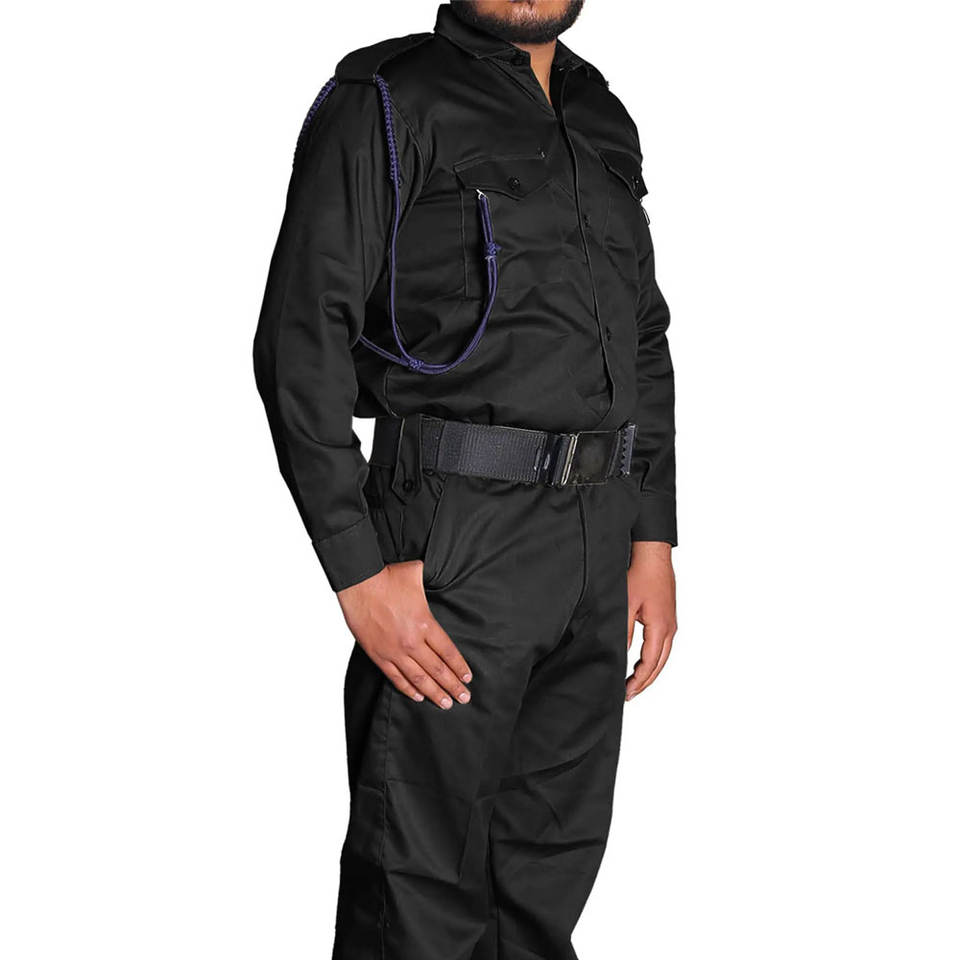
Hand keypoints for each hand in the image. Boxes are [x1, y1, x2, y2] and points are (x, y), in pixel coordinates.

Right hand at [336, 561, 471, 709]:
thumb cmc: (387, 577)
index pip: (448, 652)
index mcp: (425, 624)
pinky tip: (418, 697)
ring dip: (434, 693)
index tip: (467, 679)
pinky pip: (396, 677)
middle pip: (437, 670)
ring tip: (446, 703)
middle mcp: (412, 642)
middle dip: (452, 686)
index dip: (459, 667)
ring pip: (419, 679)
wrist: (359, 583)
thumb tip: (441, 573)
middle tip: (464, 698)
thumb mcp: (417, 575)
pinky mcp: (378, 655)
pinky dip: (408, 689)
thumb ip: (432, 581)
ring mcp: (394, 651)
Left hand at [625, 542, 676, 700]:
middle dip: (645, 681)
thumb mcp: (626, 605)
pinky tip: (643, 662)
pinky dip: (653, 658)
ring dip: (650, 671)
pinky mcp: (668, 617)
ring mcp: (671, 623)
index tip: (627, 692)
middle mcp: (670, 628)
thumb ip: (624, 632)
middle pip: (659, 664)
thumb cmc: (640, 575)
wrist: (653, 555)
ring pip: (663, 656)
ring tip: (635, 683)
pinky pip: (663, 645)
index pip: (650, 664)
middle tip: (630, 694)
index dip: (638, 681)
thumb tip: (620, 654)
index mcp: (661, 628)